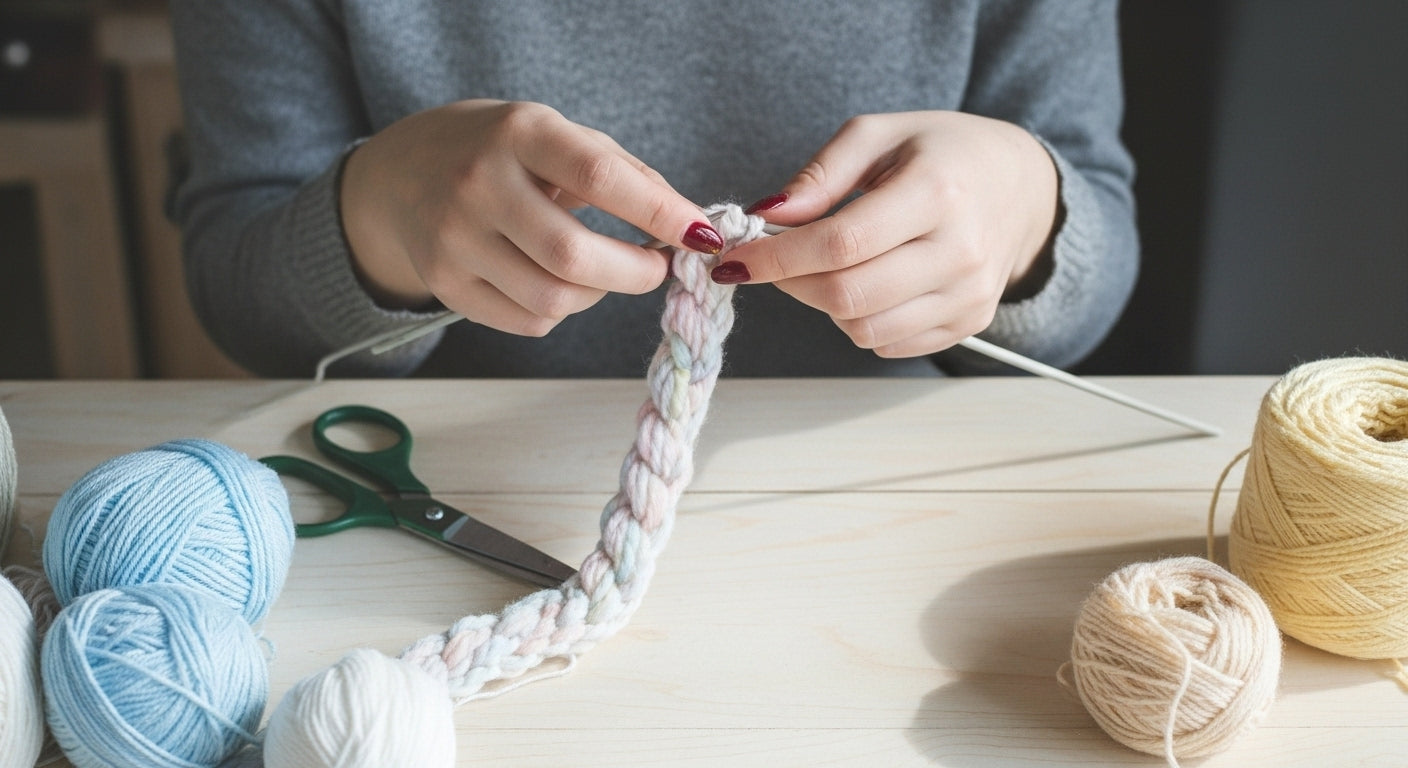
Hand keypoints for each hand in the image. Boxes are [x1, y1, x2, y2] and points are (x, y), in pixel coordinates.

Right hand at [340, 99, 723, 335]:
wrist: (402, 174)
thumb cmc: (501, 152)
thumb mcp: (556, 135)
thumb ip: (624, 172)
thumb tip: (688, 223)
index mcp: (519, 132)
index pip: (600, 177)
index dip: (659, 212)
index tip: (700, 234)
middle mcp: (479, 184)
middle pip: (573, 255)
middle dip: (635, 272)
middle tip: (656, 267)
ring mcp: (455, 239)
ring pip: (554, 299)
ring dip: (599, 295)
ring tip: (602, 271)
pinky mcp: (445, 284)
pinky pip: (529, 321)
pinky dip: (561, 310)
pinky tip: (556, 281)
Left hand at [716, 111, 1059, 356]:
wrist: (1021, 186)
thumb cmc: (942, 153)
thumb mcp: (879, 135)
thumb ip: (819, 175)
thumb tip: (768, 217)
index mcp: (937, 192)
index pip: (840, 244)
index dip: (777, 258)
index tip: (735, 259)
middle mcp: (960, 250)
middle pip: (847, 295)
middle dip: (792, 283)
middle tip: (773, 261)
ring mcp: (968, 295)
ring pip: (863, 329)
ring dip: (824, 304)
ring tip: (828, 266)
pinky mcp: (969, 323)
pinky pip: (889, 343)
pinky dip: (860, 320)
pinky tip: (865, 283)